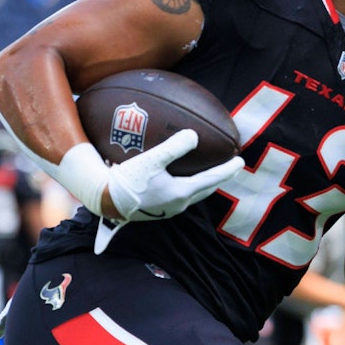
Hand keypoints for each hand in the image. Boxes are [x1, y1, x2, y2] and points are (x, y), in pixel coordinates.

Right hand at [105, 129, 243, 220]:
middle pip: (204, 190)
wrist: (104, 199)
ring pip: (192, 195)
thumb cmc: (127, 180)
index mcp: (181, 193)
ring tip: (207, 173)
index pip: (211, 179)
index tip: (240, 161)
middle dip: (217, 179)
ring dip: (202, 184)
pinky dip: (186, 186)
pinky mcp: (155, 209)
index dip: (227, 170)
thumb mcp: (151, 160)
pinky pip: (178, 196)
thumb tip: (194, 135)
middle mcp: (177, 205)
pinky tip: (177, 178)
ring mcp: (166, 209)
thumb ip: (174, 147)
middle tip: (228, 167)